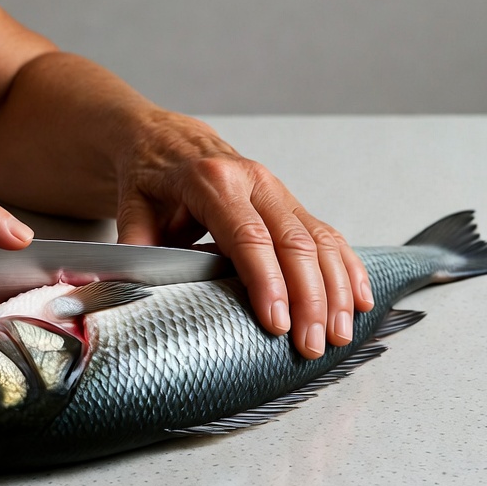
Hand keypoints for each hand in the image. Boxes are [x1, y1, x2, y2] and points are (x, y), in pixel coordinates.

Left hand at [115, 113, 372, 358]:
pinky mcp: (290, 201)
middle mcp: (253, 181)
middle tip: (311, 344)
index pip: (247, 236)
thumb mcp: (132, 207)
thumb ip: (133, 246)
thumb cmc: (151, 178)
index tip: (277, 323)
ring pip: (319, 239)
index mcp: (212, 181)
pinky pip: (328, 233)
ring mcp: (277, 189)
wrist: (167, 141)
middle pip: (293, 241)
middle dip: (309, 297)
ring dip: (335, 289)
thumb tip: (127, 286)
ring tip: (338, 334)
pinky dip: (348, 267)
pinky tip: (359, 298)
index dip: (266, 281)